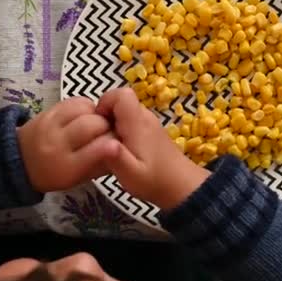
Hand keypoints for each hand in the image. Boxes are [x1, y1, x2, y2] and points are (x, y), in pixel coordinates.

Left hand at [17, 97, 118, 192]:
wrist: (19, 162)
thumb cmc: (56, 174)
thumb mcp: (80, 178)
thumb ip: (102, 165)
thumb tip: (123, 148)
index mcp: (68, 167)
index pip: (98, 151)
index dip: (114, 145)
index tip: (119, 144)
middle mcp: (58, 145)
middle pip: (93, 126)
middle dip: (106, 127)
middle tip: (108, 132)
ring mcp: (51, 125)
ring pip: (85, 110)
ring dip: (97, 115)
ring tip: (97, 123)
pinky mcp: (48, 111)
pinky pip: (75, 101)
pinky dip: (87, 106)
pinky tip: (86, 115)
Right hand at [96, 88, 209, 209]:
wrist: (182, 186)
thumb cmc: (154, 180)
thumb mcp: (130, 174)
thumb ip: (115, 157)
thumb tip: (100, 142)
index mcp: (138, 123)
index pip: (121, 94)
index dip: (105, 103)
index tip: (99, 124)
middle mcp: (145, 117)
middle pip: (121, 101)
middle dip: (106, 116)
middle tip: (102, 139)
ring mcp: (150, 123)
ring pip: (125, 111)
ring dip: (114, 125)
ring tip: (111, 147)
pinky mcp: (151, 131)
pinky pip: (131, 121)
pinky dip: (122, 131)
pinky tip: (123, 150)